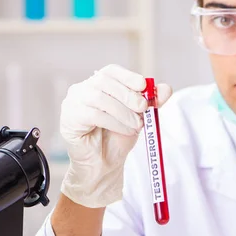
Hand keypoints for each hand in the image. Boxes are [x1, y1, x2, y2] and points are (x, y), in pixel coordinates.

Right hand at [60, 64, 172, 207]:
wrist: (104, 164)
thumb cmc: (118, 137)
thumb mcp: (139, 117)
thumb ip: (152, 102)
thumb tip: (166, 89)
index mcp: (98, 85)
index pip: (111, 71)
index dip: (127, 76)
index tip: (143, 85)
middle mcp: (82, 90)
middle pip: (104, 82)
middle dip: (128, 95)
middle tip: (144, 109)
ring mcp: (72, 103)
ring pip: (99, 98)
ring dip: (123, 112)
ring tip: (137, 125)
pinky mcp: (68, 119)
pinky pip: (92, 115)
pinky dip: (114, 122)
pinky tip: (125, 130)